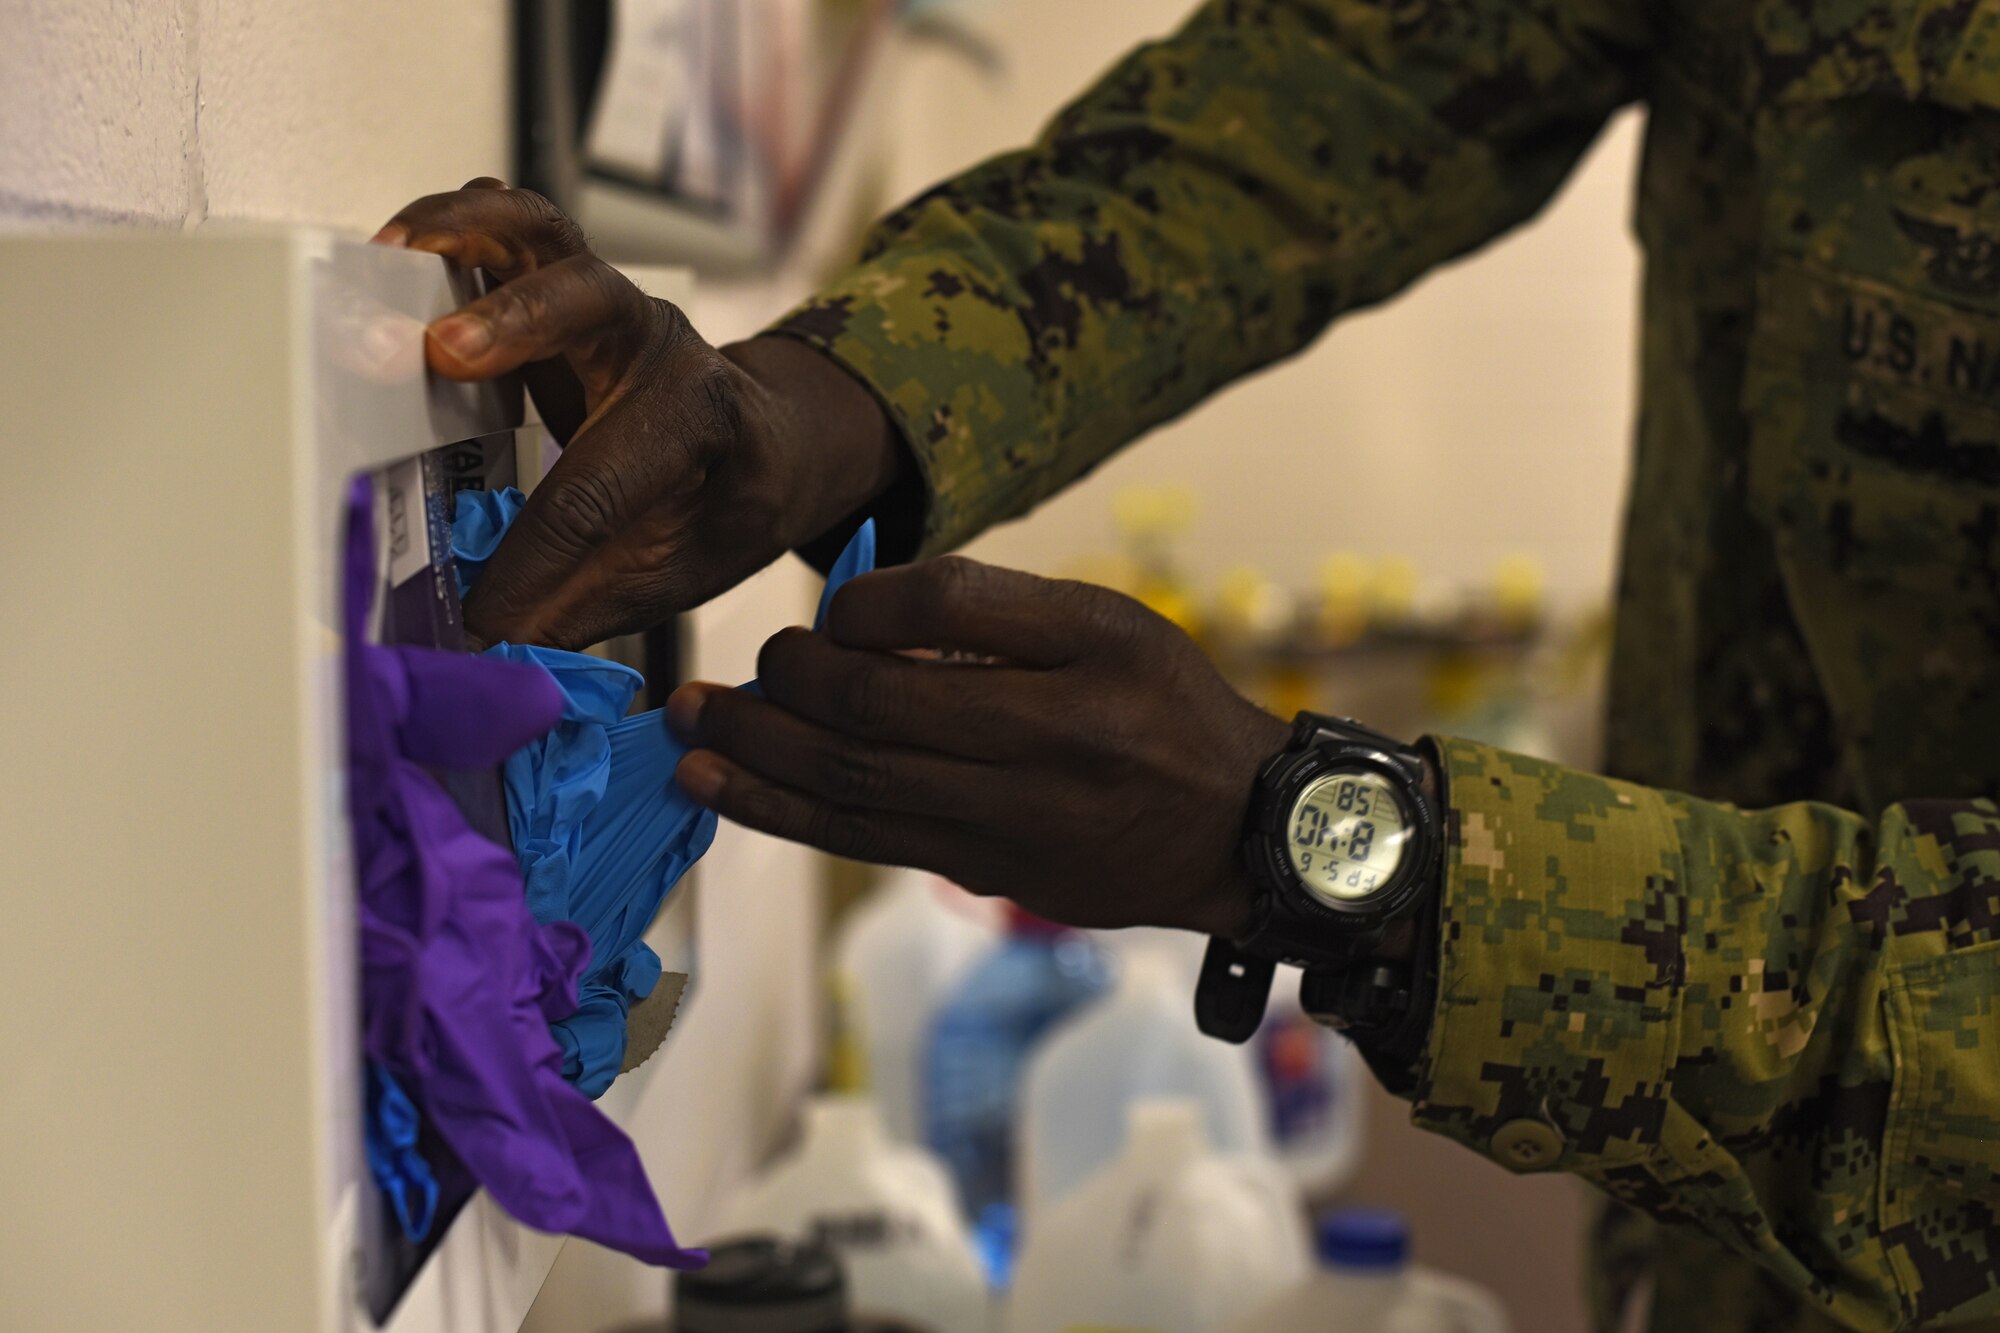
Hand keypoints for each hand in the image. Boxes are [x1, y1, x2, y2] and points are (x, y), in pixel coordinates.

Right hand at [374, 179, 902, 648]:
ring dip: (464, 235)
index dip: (532, 560)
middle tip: (439, 353)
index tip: (480, 620)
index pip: (599, 488)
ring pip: (544, 233)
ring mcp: (611, 301)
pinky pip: (513, 228)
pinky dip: (455, 224)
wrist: (773, 445)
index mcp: (703, 425)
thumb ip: (582, 612)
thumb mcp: (676, 573)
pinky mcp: (565, 282)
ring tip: (389, 254)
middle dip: (514, 322)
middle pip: (590, 300)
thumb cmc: (725, 507)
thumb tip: (488, 662)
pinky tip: (400, 247)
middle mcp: (660, 345)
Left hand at [666, 557, 1289, 936]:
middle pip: (870, 714)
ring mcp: (1006, 823)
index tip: (827, 612)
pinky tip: (723, 791)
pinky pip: (865, 840)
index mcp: (1076, 664)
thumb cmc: (1165, 707)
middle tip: (734, 669)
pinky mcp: (984, 872)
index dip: (854, 610)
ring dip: (752, 756)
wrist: (1237, 833)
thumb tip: (858, 616)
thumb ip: (991, 611)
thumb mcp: (1109, 623)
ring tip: (685, 729)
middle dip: (780, 686)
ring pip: (850, 787)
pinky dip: (783, 814)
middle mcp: (1039, 748)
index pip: (933, 618)